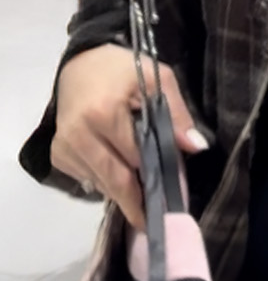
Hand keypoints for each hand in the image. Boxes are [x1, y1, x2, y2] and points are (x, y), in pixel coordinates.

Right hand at [50, 44, 207, 229]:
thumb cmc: (122, 70)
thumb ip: (177, 113)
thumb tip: (196, 146)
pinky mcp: (58, 155)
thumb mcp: (156, 80)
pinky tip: (118, 168)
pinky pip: (88, 179)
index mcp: (103, 114)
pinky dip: (106, 180)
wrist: (81, 63)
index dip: (158, 177)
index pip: (138, 159)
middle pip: (116, 181)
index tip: (174, 197)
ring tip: (144, 190)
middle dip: (139, 201)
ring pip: (102, 184)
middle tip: (158, 218)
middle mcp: (78, 135)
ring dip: (124, 190)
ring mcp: (65, 147)